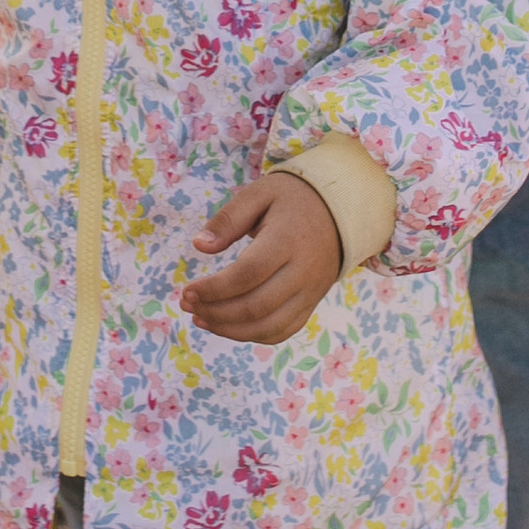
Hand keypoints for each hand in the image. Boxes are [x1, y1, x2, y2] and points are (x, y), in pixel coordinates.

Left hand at [178, 169, 342, 346]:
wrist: (340, 210)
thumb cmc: (293, 199)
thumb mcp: (260, 194)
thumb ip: (228, 219)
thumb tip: (199, 246)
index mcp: (287, 240)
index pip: (248, 274)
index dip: (214, 289)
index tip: (187, 290)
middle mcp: (303, 272)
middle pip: (256, 306)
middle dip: (216, 312)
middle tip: (187, 304)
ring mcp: (310, 292)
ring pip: (269, 326)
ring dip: (230, 330)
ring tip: (201, 318)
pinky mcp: (312, 303)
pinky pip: (283, 330)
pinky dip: (253, 335)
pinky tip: (227, 326)